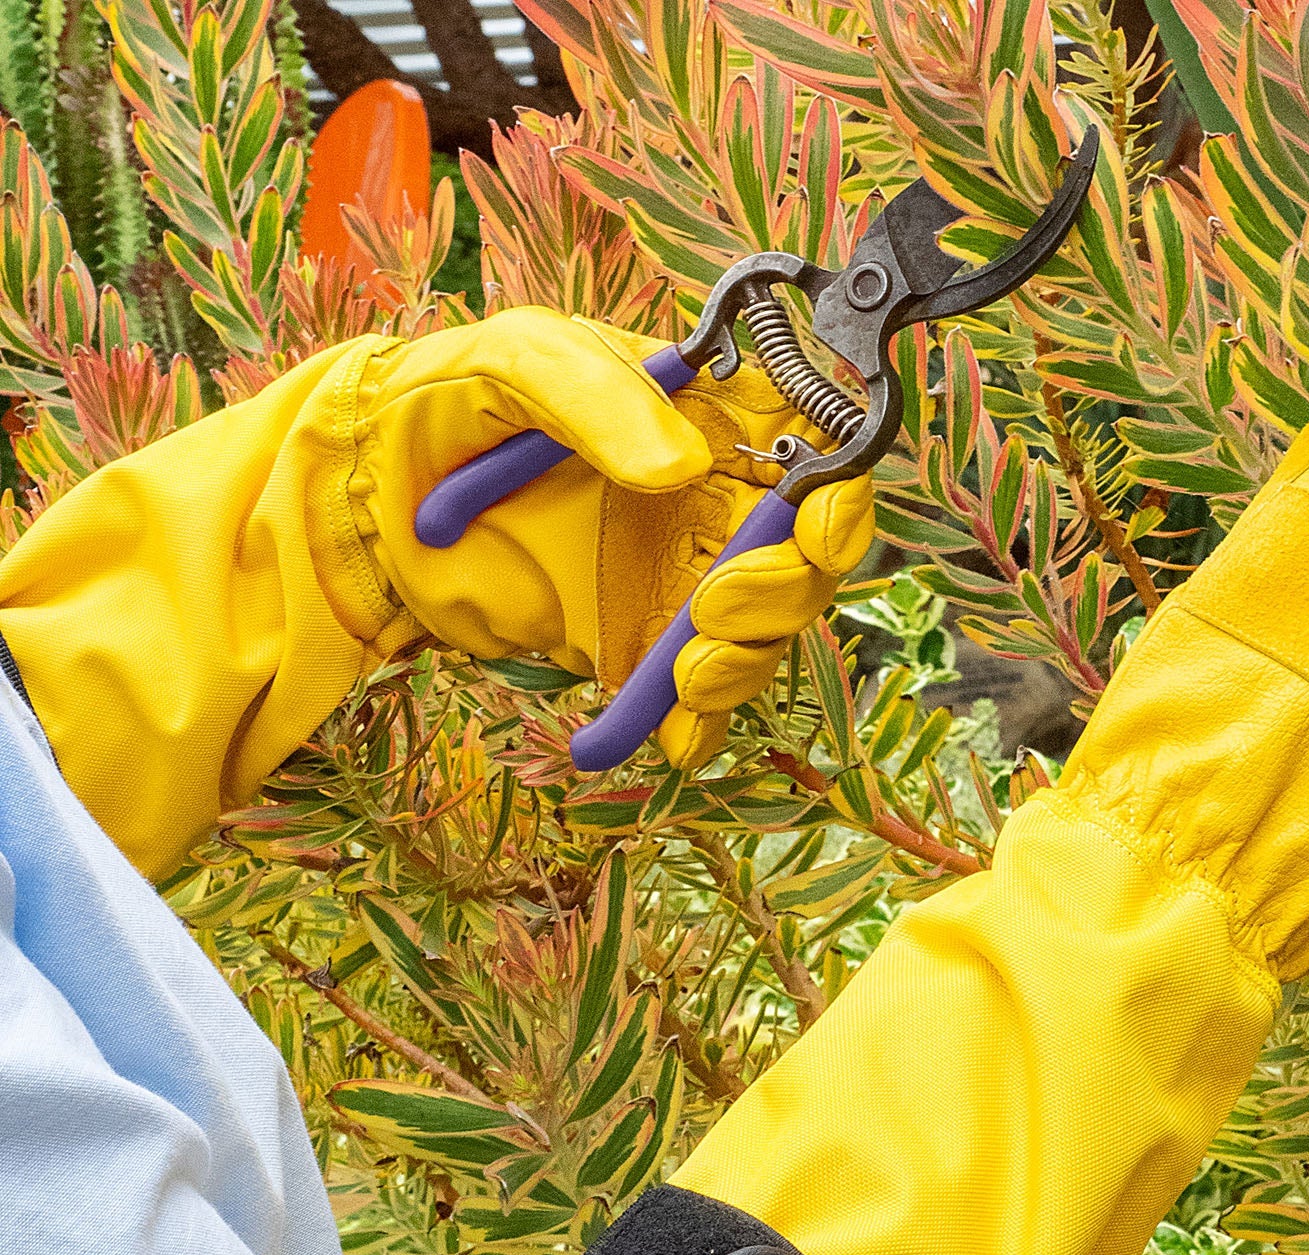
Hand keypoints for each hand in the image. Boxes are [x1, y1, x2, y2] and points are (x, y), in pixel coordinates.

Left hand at [353, 309, 876, 768]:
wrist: (370, 493)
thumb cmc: (450, 397)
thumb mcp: (521, 363)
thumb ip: (603, 399)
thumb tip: (683, 465)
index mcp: (712, 418)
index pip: (821, 457)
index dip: (840, 499)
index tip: (816, 530)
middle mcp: (714, 501)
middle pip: (805, 563)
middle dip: (782, 598)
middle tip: (716, 611)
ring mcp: (680, 578)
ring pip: (762, 638)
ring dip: (742, 667)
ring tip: (683, 676)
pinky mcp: (639, 644)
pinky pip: (693, 700)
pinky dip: (693, 727)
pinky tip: (669, 739)